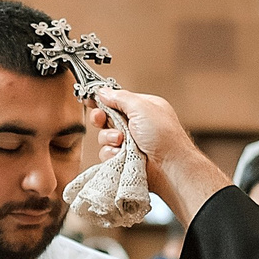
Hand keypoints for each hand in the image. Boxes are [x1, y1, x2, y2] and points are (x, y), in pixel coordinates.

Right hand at [86, 87, 229, 225]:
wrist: (170, 167)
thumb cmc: (164, 136)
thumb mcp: (142, 107)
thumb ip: (120, 97)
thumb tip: (103, 91)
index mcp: (142, 108)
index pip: (117, 100)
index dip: (102, 99)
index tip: (89, 99)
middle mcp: (135, 124)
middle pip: (106, 118)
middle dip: (101, 118)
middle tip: (100, 119)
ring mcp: (129, 142)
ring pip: (104, 137)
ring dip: (109, 138)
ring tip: (121, 141)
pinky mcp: (124, 158)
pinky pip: (107, 153)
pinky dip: (112, 153)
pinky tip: (122, 155)